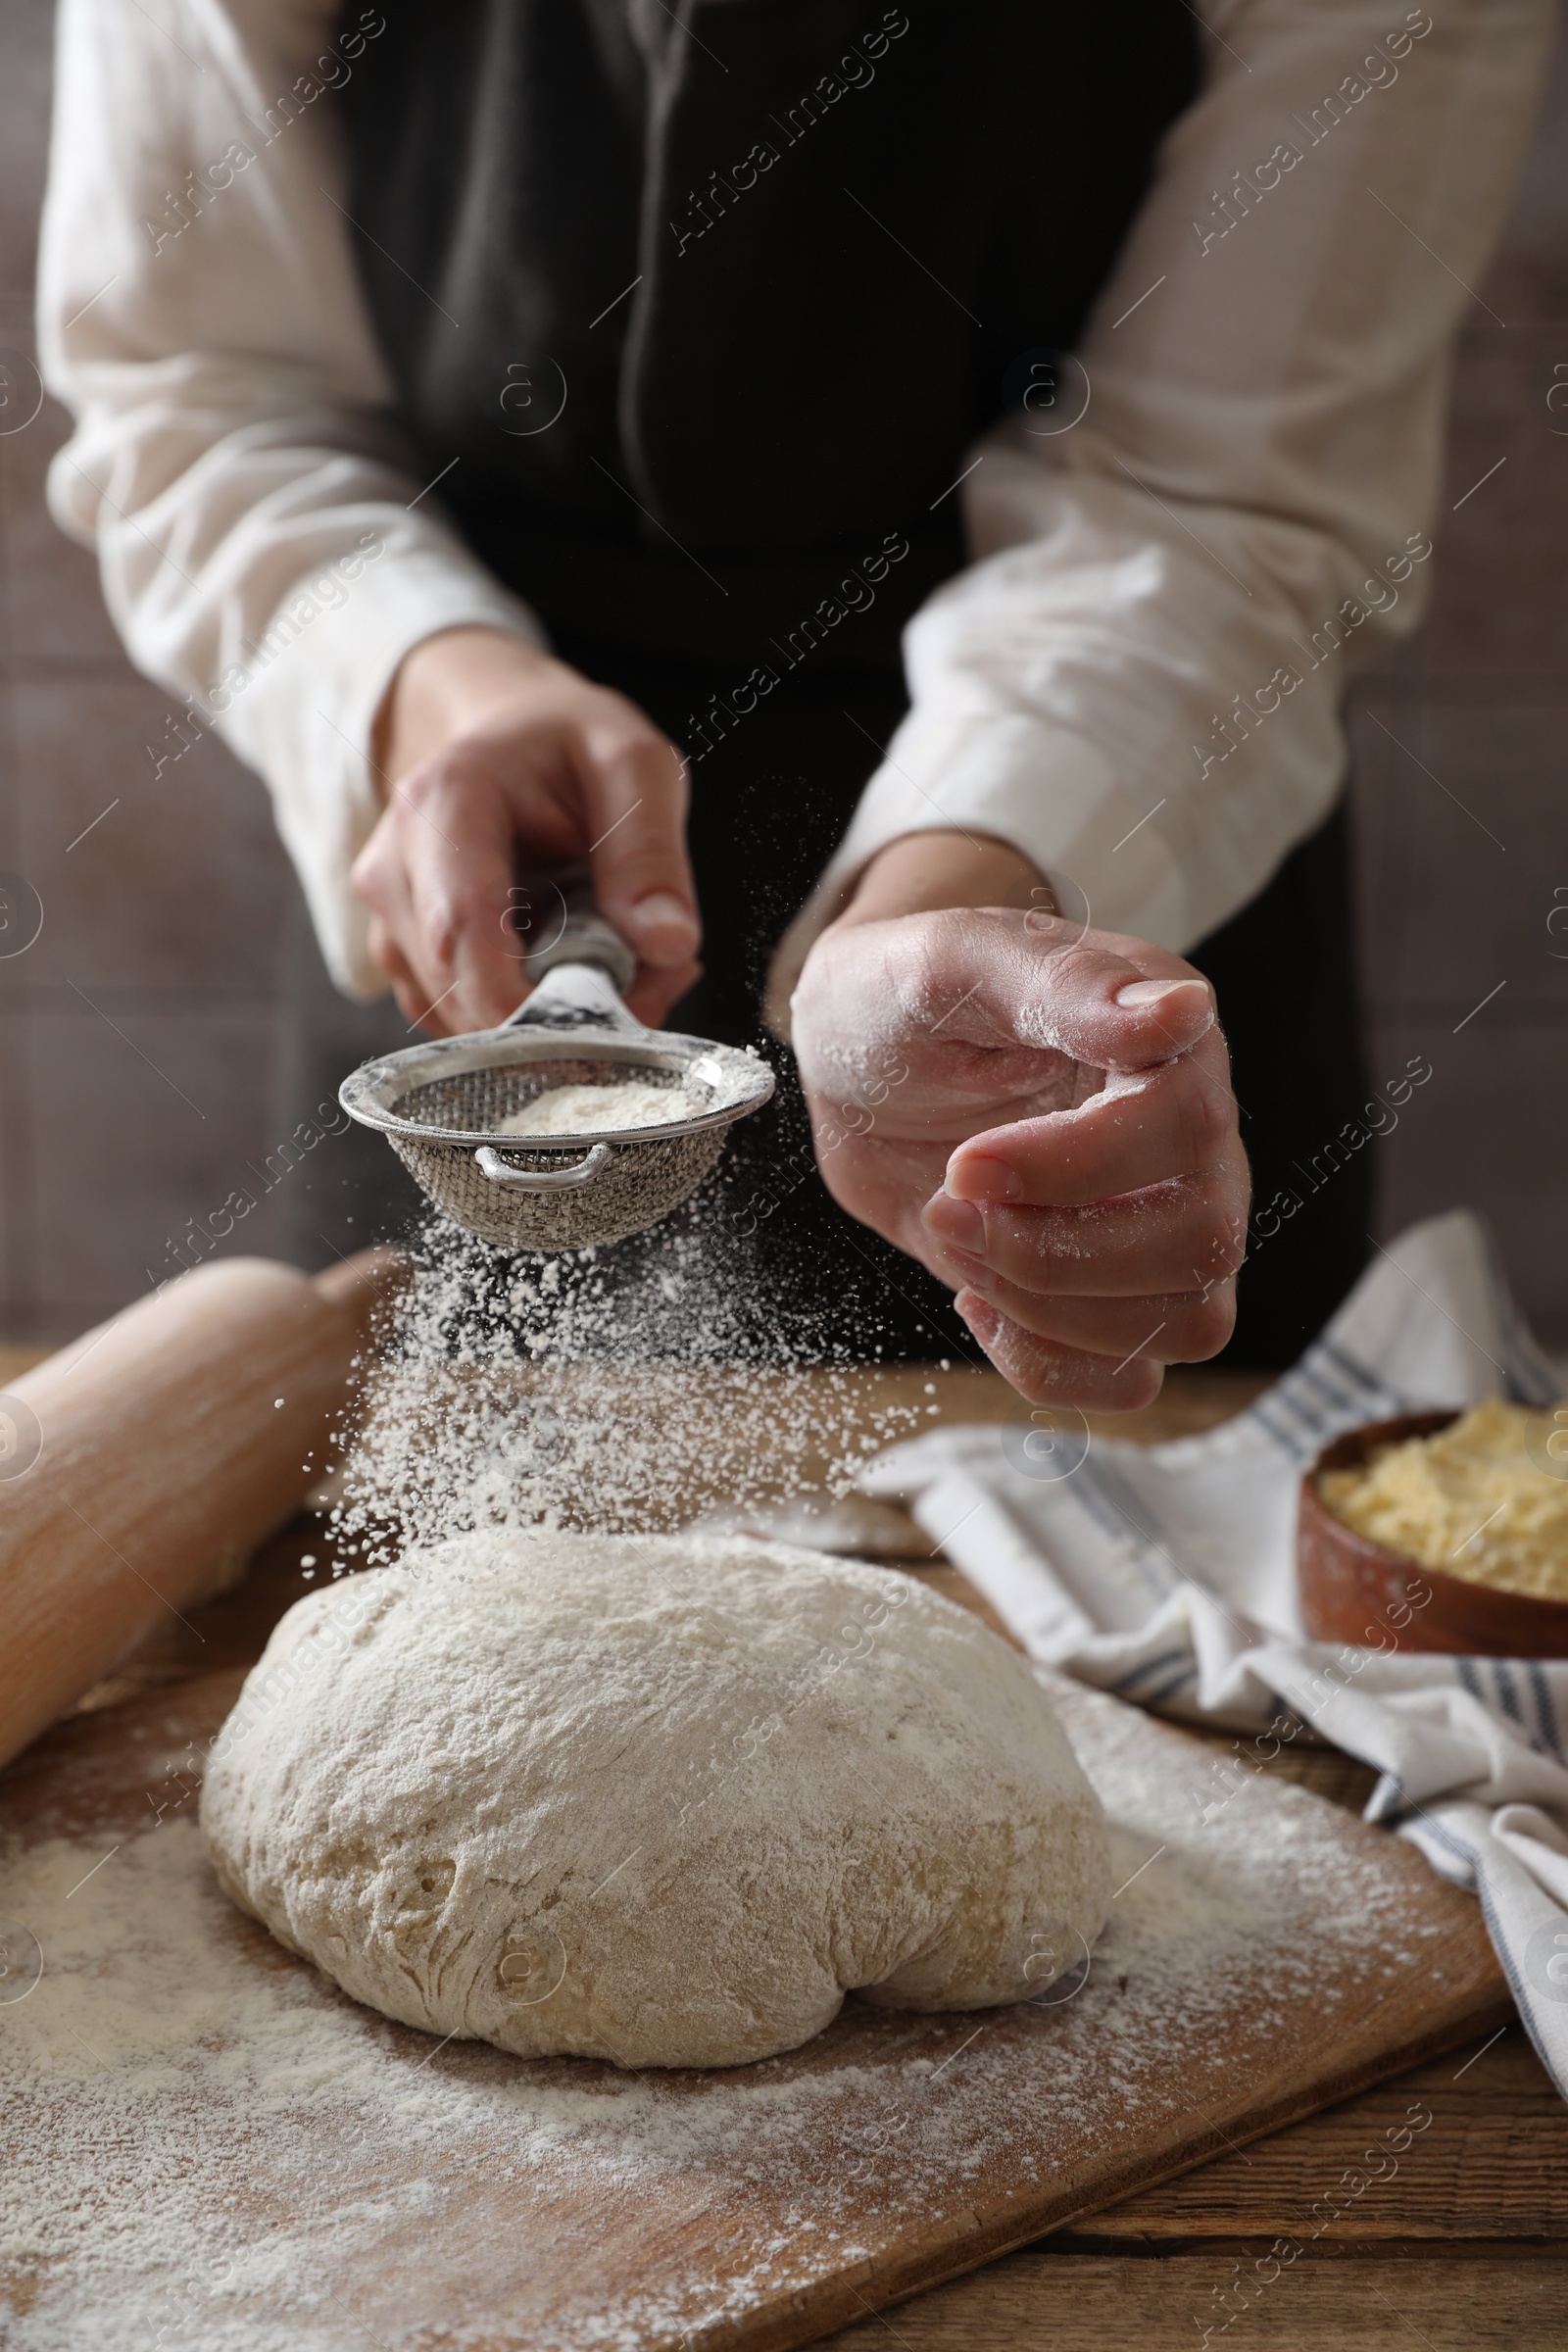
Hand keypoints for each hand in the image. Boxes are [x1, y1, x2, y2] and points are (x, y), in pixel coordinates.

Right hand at [352, 627, 700, 1031]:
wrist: (510, 740)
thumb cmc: (566, 745)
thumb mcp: (633, 766)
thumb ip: (651, 851)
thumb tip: (667, 943)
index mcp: (443, 803)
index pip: (462, 926)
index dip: (520, 1002)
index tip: (596, 1036)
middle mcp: (396, 868)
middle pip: (462, 988)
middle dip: (561, 1017)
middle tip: (658, 982)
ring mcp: (392, 921)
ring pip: (463, 1019)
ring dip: (551, 1024)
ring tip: (628, 966)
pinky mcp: (406, 960)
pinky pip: (463, 1022)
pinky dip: (529, 1023)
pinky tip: (581, 976)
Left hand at [790, 834, 1247, 1407]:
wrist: (861, 1059)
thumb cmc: (906, 992)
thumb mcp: (955, 959)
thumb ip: (1064, 982)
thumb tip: (1183, 1011)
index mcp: (1169, 1045)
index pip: (1187, 1127)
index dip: (1076, 1167)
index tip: (967, 1163)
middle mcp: (1190, 1140)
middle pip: (1201, 1240)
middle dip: (1053, 1249)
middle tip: (950, 1204)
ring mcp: (1159, 1223)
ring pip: (1184, 1319)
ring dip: (1050, 1307)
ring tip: (958, 1237)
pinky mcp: (1108, 1294)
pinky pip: (1131, 1377)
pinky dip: (1050, 1364)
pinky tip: (979, 1298)